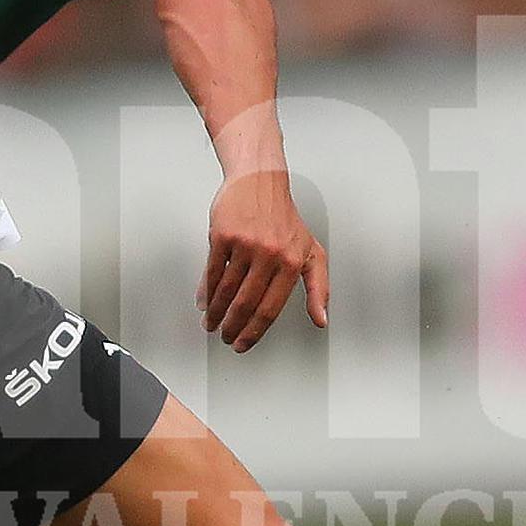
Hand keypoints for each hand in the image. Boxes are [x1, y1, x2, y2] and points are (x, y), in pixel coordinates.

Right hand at [198, 170, 327, 350]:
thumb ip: (319, 287)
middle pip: (246, 303)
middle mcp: (269, 254)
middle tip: (226, 338)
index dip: (255, 332)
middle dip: (234, 327)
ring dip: (217, 313)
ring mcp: (245, 245)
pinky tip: (204, 303)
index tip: (245, 344)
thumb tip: (321, 320)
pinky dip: (206, 292)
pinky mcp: (223, 236)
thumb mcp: (311, 252)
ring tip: (212, 324)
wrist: (260, 181)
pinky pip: (212, 272)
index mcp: (291, 262)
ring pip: (226, 291)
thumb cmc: (284, 218)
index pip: (271, 308)